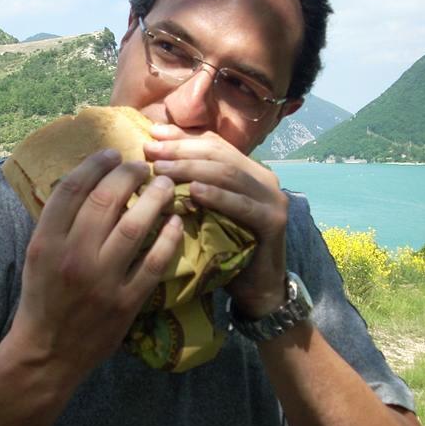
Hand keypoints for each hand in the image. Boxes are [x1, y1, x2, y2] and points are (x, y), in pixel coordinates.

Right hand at [12, 149, 182, 381]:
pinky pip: (154, 262)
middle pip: (106, 201)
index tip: (111, 153)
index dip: (95, 164)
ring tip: (166, 185)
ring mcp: (102, 281)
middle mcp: (73, 256)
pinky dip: (168, 238)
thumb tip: (87, 181)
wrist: (47, 353)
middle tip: (143, 166)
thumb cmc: (42, 298)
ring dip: (155, 199)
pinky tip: (176, 222)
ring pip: (135, 226)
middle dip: (129, 175)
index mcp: (46, 241)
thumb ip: (59, 222)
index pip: (72, 189)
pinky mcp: (125, 302)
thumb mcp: (38, 255)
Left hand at [143, 124, 288, 316]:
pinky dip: (218, 196)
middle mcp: (264, 178)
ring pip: (228, 175)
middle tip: (151, 153)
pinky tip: (194, 192)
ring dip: (192, 170)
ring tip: (162, 171)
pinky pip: (242, 205)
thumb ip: (189, 181)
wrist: (256, 289)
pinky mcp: (273, 221)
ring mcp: (272, 198)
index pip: (214, 144)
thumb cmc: (224, 248)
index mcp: (248, 169)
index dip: (182, 139)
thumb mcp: (203, 209)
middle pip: (219, 155)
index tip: (151, 136)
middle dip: (182, 152)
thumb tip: (155, 151)